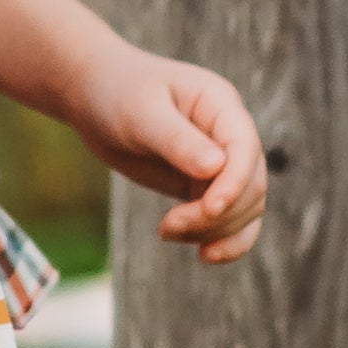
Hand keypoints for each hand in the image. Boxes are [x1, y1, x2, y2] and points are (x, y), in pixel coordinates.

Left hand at [75, 37, 268, 264]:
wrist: (95, 97)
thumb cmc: (117, 93)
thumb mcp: (141, 113)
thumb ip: (176, 140)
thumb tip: (216, 169)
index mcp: (220, 104)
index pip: (245, 148)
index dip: (235, 183)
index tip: (208, 209)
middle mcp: (229, 133)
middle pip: (251, 185)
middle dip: (217, 214)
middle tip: (168, 226)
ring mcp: (220, 162)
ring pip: (245, 208)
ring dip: (214, 230)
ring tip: (166, 232)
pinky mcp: (204, 186)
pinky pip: (230, 220)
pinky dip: (223, 240)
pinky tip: (203, 253)